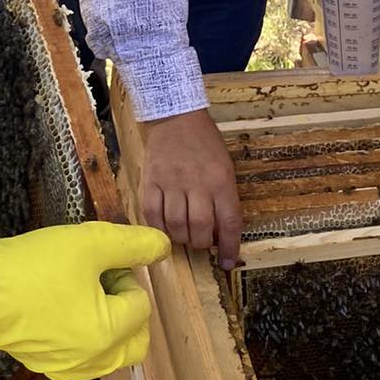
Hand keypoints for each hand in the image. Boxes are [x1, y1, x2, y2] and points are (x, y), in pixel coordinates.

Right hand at [0, 220, 170, 379]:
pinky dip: (83, 335)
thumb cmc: (35, 266)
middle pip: (135, 339)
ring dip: (107, 323)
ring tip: (77, 291)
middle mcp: (94, 361)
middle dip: (126, 308)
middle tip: (97, 279)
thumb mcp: (89, 243)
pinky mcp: (45, 366)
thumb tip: (164, 247)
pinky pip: (82, 356)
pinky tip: (58, 307)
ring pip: (110, 350)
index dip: (125, 276)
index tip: (97, 260)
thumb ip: (132, 245)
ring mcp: (68, 369)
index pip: (141, 304)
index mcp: (109, 334)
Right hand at [139, 107, 241, 264]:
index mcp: (221, 181)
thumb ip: (223, 199)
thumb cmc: (206, 143)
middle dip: (201, 244)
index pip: (229, 223)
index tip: (226, 263)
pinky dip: (158, 228)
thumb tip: (218, 234)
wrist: (176, 116)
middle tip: (200, 242)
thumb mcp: (225, 167)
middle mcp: (197, 184)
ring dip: (180, 238)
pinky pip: (152, 214)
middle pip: (199, 229)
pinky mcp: (150, 181)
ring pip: (175, 225)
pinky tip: (164, 228)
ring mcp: (171, 182)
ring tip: (183, 235)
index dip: (228, 248)